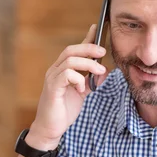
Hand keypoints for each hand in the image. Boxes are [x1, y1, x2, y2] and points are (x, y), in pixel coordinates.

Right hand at [29, 24, 109, 149]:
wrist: (50, 129)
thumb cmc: (63, 111)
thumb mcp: (82, 93)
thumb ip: (91, 81)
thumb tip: (105, 71)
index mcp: (62, 70)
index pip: (74, 50)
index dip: (86, 38)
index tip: (98, 27)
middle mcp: (55, 71)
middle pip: (71, 50)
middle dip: (89, 48)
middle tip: (103, 53)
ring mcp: (52, 78)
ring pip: (69, 60)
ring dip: (88, 64)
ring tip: (100, 72)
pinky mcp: (52, 88)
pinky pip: (66, 75)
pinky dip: (78, 79)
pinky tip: (83, 89)